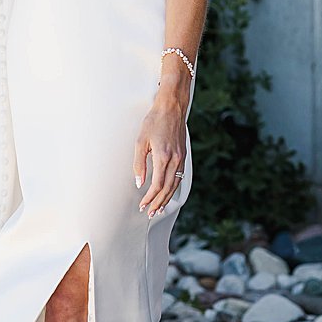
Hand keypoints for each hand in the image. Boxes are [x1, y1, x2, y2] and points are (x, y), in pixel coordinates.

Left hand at [134, 99, 186, 217]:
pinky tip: (168, 193)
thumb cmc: (154, 121)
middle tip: (150, 213)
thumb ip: (139, 164)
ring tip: (159, 208)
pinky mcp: (183, 155)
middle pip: (167, 189)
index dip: (149, 198)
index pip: (156, 185)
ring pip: (175, 185)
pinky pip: (179, 177)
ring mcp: (181, 158)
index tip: (142, 205)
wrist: (171, 108)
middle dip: (158, 203)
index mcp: (163, 157)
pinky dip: (173, 188)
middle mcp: (175, 160)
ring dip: (167, 199)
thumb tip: (139, 182)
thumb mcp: (140, 141)